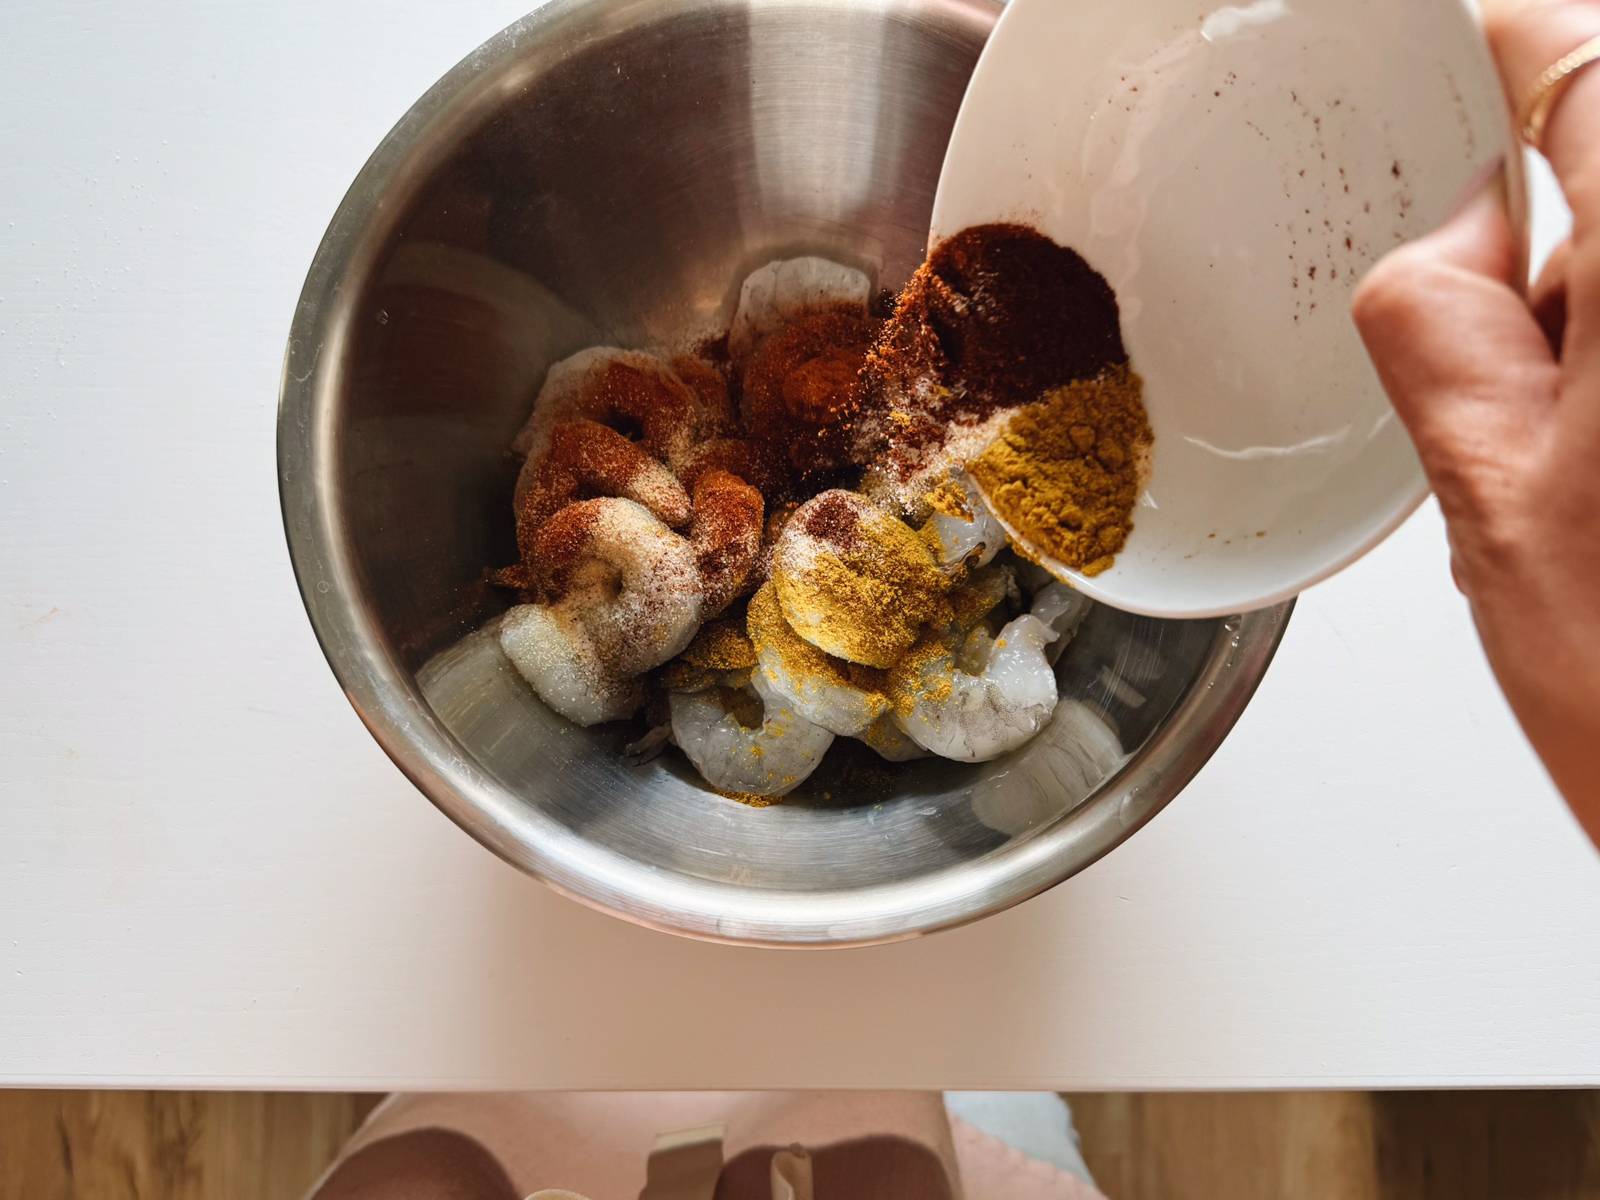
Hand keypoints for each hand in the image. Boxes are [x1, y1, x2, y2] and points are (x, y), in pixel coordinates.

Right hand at [1351, 0, 1599, 844]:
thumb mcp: (1490, 503)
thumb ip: (1441, 323)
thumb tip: (1459, 231)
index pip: (1586, 54)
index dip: (1519, 36)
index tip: (1479, 36)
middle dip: (1575, 199)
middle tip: (1534, 331)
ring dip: (1596, 307)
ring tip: (1592, 439)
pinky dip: (1599, 353)